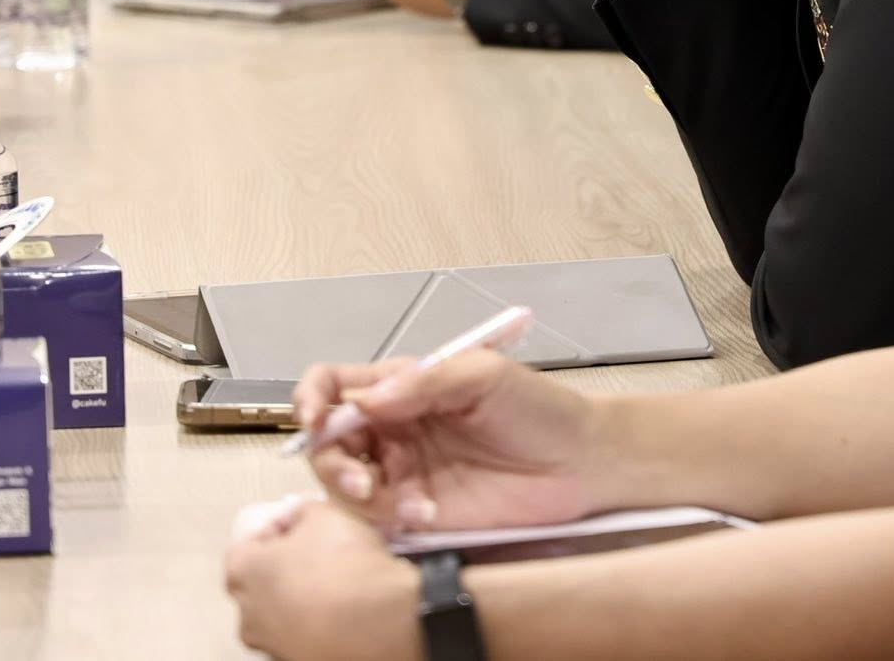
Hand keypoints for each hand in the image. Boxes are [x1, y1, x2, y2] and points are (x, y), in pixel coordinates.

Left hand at [225, 499, 419, 660]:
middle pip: (265, 572)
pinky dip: (320, 614)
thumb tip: (299, 515)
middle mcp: (248, 613)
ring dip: (305, 588)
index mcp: (242, 571)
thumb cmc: (348, 571)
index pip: (252, 533)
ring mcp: (271, 642)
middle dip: (291, 557)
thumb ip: (300, 509)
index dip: (283, 520)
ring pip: (284, 603)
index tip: (305, 519)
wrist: (382, 624)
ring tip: (340, 573)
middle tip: (323, 544)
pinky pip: (304, 627)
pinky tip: (346, 601)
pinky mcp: (296, 658)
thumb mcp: (325, 512)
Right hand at [292, 348, 607, 534]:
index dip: (313, 398)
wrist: (580, 462)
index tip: (314, 415)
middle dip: (327, 457)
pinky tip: (422, 512)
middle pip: (330, 440)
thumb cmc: (538, 409)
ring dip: (349, 490)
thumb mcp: (482, 376)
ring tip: (377, 495)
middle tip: (354, 475)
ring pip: (345, 482)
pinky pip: (380, 517)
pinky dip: (388, 517)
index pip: (336, 385)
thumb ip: (423, 383)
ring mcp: (406, 471)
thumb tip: (365, 399)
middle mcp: (396, 429)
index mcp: (404, 386)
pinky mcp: (420, 512)